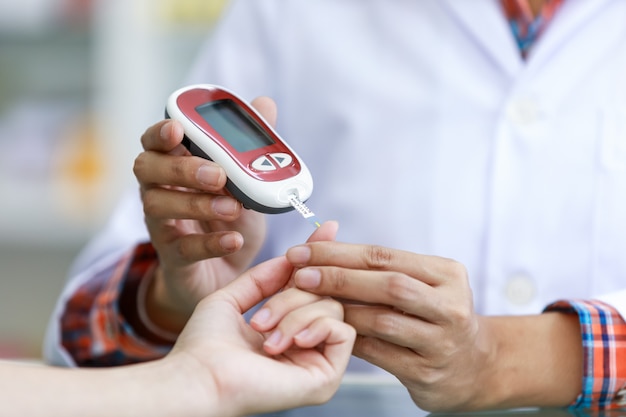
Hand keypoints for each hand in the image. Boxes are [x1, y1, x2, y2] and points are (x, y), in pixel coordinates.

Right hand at [133, 97, 276, 332]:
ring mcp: (162, 226)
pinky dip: (210, 243)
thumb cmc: (230, 217)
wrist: (228, 273)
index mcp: (173, 165)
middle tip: (218, 174)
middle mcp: (158, 191)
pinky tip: (233, 239)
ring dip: (196, 203)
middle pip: (147, 169)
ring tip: (233, 207)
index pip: (153, 141)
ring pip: (157, 207)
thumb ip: (251, 144)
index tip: (177, 128)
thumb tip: (264, 103)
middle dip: (181, 168)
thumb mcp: (246, 181)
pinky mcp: (174, 259)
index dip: (160, 132)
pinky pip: (183, 249)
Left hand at [168, 236, 354, 415]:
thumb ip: (266, 275)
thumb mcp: (233, 297)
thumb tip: (298, 253)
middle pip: (325, 295)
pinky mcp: (327, 378)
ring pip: (334, 310)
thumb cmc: (205, 345)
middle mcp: (306, 345)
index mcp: (286, 330)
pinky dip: (316, 326)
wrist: (199, 376)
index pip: (315, 289)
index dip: (321, 259)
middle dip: (293, 295)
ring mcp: (318, 362)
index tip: (328, 227)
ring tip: (264, 336)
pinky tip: (289, 342)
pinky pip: (344, 332)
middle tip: (260, 318)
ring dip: (295, 314)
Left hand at [285, 241, 582, 411]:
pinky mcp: (428, 373)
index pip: (385, 256)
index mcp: (446, 274)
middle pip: (388, 284)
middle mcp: (449, 305)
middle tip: (300, 275)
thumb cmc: (437, 316)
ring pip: (382, 320)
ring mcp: (441, 341)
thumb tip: (324, 241)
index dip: (340, 253)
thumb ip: (382, 267)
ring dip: (340, 311)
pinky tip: (329, 333)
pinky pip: (380, 354)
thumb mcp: (423, 283)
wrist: (475, 367)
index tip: (303, 252)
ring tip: (308, 305)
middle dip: (338, 277)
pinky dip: (351, 340)